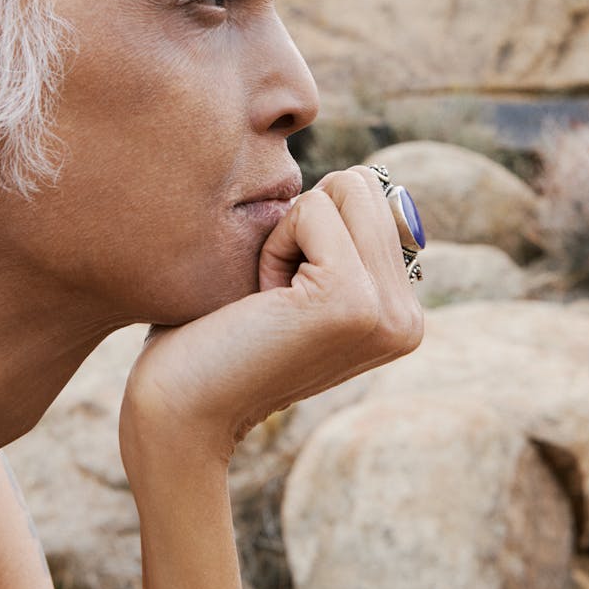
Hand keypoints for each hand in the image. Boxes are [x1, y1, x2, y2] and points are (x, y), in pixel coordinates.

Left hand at [119, 164, 424, 467]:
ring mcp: (387, 313)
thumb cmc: (217, 339)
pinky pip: (313, 209)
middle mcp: (408, 319)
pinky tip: (262, 300)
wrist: (180, 408)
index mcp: (403, 315)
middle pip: (365, 186)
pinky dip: (274, 243)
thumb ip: (343, 240)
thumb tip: (361, 180)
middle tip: (274, 295)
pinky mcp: (353, 301)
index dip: (314, 230)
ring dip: (290, 232)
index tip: (285, 296)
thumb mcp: (297, 281)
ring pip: (346, 189)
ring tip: (270, 297)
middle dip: (305, 224)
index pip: (376, 200)